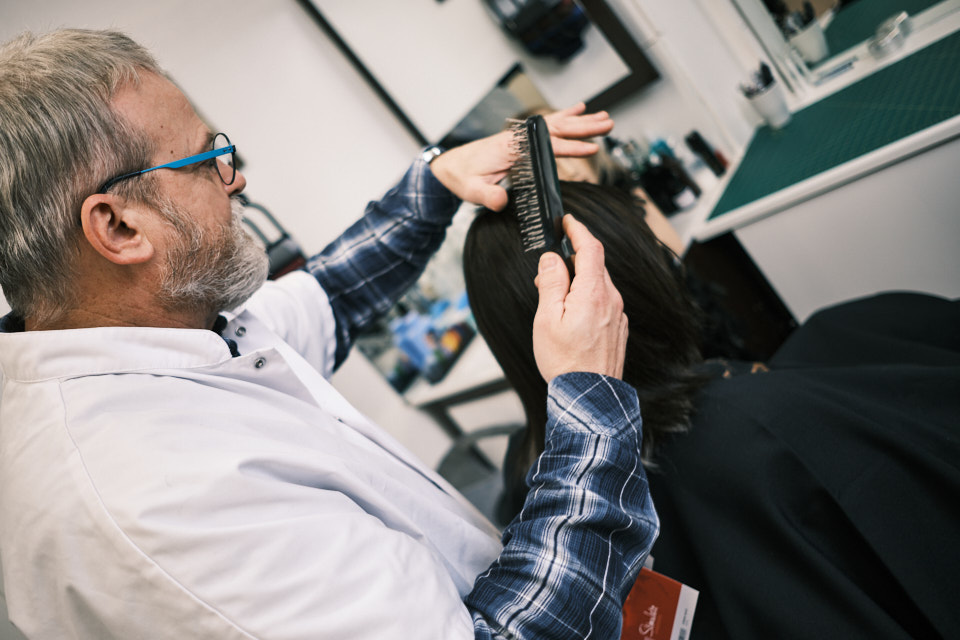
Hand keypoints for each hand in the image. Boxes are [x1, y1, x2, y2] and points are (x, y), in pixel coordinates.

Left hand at [429, 103, 613, 211]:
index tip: (591, 148)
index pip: (547, 146)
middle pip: (557, 129)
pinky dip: (564, 117)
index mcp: (511, 149)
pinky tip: (579, 109)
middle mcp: (518, 138)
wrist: (450, 166)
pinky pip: (546, 126)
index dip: (570, 147)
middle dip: (583, 127)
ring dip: (580, 121)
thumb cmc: (462, 177)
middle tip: (608, 124)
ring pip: (555, 124)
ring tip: (605, 118)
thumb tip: (501, 200)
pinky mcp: (521, 139)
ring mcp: (520, 137)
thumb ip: (487, 196)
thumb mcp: (471, 191)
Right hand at [532, 215, 627, 382]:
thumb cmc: (565, 362)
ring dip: (577, 282)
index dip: (578, 230)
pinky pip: (603, 301)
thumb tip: (552, 259)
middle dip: (571, 261)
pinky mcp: (617, 327)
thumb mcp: (547, 319)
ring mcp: (617, 314)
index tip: (568, 221)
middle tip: (547, 275)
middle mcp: (611, 299)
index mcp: (593, 293)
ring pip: (598, 284)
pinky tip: (571, 317)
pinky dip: (586, 298)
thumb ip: (551, 283)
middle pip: (594, 265)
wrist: (589, 396)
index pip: (590, 248)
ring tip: (555, 303)